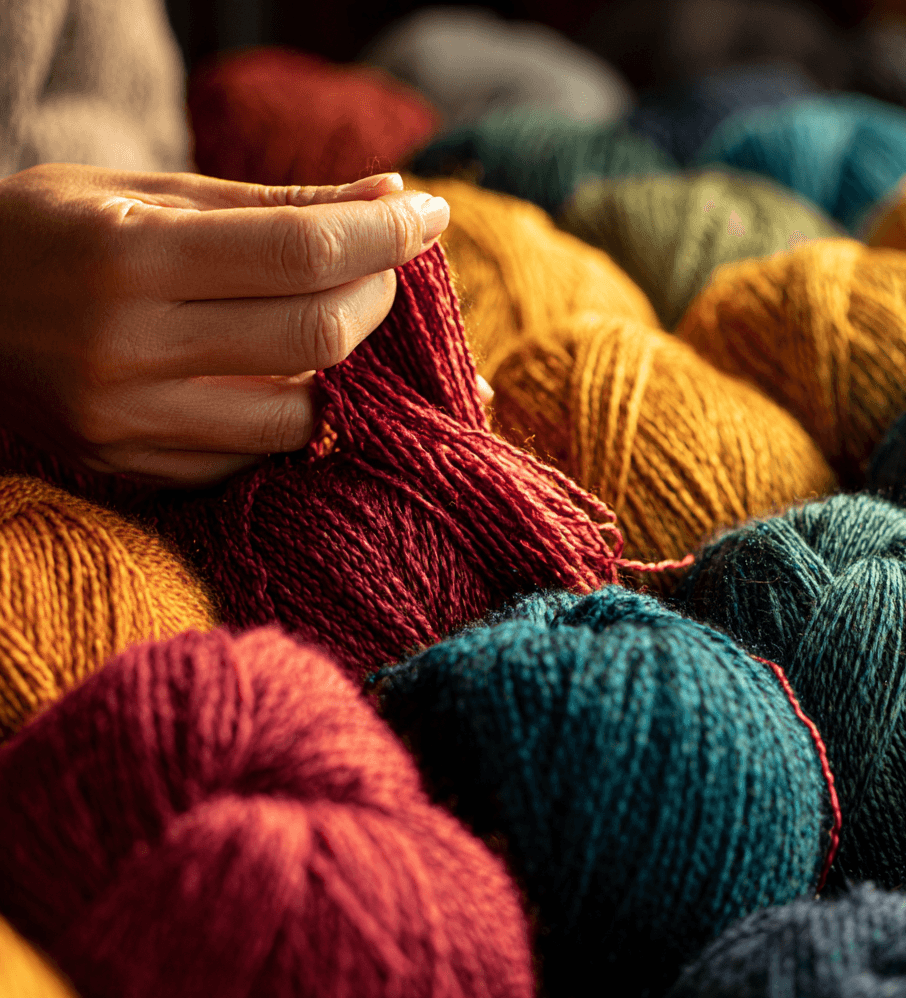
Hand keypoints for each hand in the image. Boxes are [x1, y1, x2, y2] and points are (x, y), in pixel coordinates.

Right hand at [0, 163, 449, 485]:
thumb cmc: (53, 233)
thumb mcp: (150, 193)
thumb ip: (275, 206)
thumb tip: (392, 201)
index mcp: (128, 258)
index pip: (302, 254)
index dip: (385, 237)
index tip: (428, 219)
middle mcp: (127, 354)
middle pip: (316, 340)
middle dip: (377, 301)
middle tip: (383, 269)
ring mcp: (129, 427)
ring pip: (300, 421)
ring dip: (349, 371)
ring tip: (345, 323)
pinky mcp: (136, 471)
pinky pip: (254, 458)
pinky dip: (295, 417)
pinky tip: (292, 378)